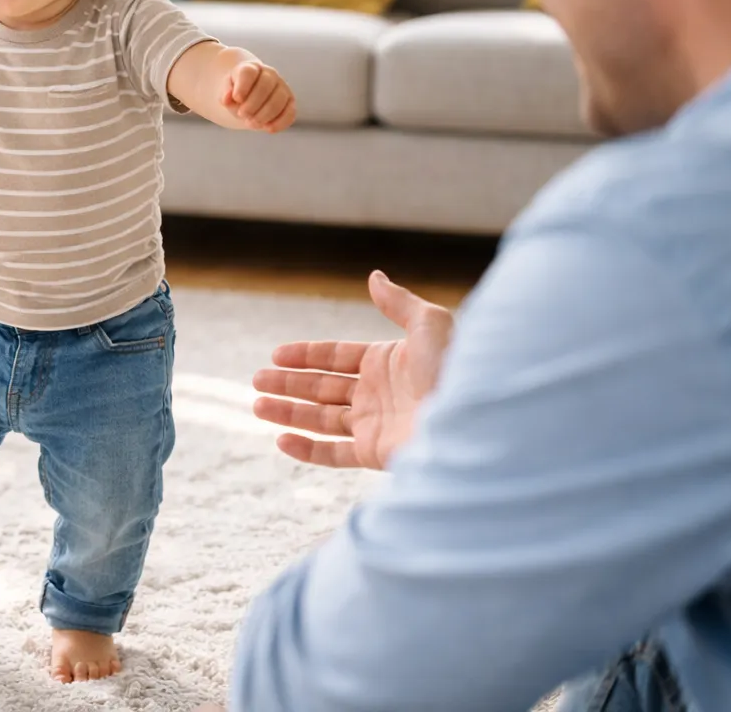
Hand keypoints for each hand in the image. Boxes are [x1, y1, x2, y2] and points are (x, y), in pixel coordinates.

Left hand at [223, 60, 295, 131]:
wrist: (250, 98)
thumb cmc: (237, 94)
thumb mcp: (227, 92)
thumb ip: (225, 94)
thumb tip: (227, 99)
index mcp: (251, 69)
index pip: (248, 73)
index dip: (243, 86)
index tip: (237, 98)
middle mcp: (269, 74)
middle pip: (265, 85)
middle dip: (253, 104)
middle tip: (242, 115)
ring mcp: (282, 87)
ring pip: (279, 99)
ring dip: (265, 114)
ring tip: (251, 123)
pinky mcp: (290, 102)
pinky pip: (290, 112)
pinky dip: (280, 122)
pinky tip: (268, 128)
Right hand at [252, 271, 453, 469]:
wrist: (474, 421)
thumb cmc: (456, 369)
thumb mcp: (429, 324)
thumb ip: (397, 302)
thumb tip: (373, 277)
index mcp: (386, 363)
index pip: (336, 357)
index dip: (305, 354)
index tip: (275, 353)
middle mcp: (377, 394)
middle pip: (322, 387)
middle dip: (288, 383)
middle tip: (256, 380)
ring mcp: (375, 425)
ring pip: (321, 419)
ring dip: (288, 412)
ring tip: (257, 406)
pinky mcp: (376, 454)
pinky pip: (334, 454)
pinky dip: (307, 450)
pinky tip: (281, 440)